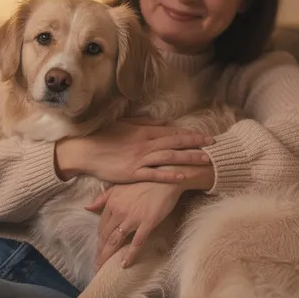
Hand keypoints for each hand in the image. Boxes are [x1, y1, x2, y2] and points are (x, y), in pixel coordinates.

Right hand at [55, 118, 213, 184]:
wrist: (84, 150)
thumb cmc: (102, 136)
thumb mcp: (124, 124)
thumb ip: (144, 122)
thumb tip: (162, 121)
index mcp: (143, 130)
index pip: (172, 132)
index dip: (189, 134)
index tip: (204, 136)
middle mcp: (145, 143)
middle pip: (175, 142)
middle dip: (196, 143)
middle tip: (214, 145)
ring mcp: (139, 158)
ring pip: (169, 157)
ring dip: (189, 158)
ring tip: (206, 160)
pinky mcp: (133, 173)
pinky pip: (155, 174)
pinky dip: (170, 174)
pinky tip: (183, 175)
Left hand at [87, 180, 187, 268]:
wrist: (165, 179)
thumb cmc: (143, 182)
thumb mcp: (118, 187)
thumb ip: (102, 198)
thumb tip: (87, 207)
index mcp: (112, 203)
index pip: (101, 226)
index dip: (99, 240)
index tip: (98, 249)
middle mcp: (119, 212)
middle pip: (106, 236)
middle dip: (100, 252)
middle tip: (97, 265)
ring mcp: (133, 218)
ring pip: (116, 241)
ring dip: (108, 255)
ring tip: (103, 267)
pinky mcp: (147, 223)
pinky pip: (136, 243)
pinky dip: (130, 255)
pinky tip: (124, 264)